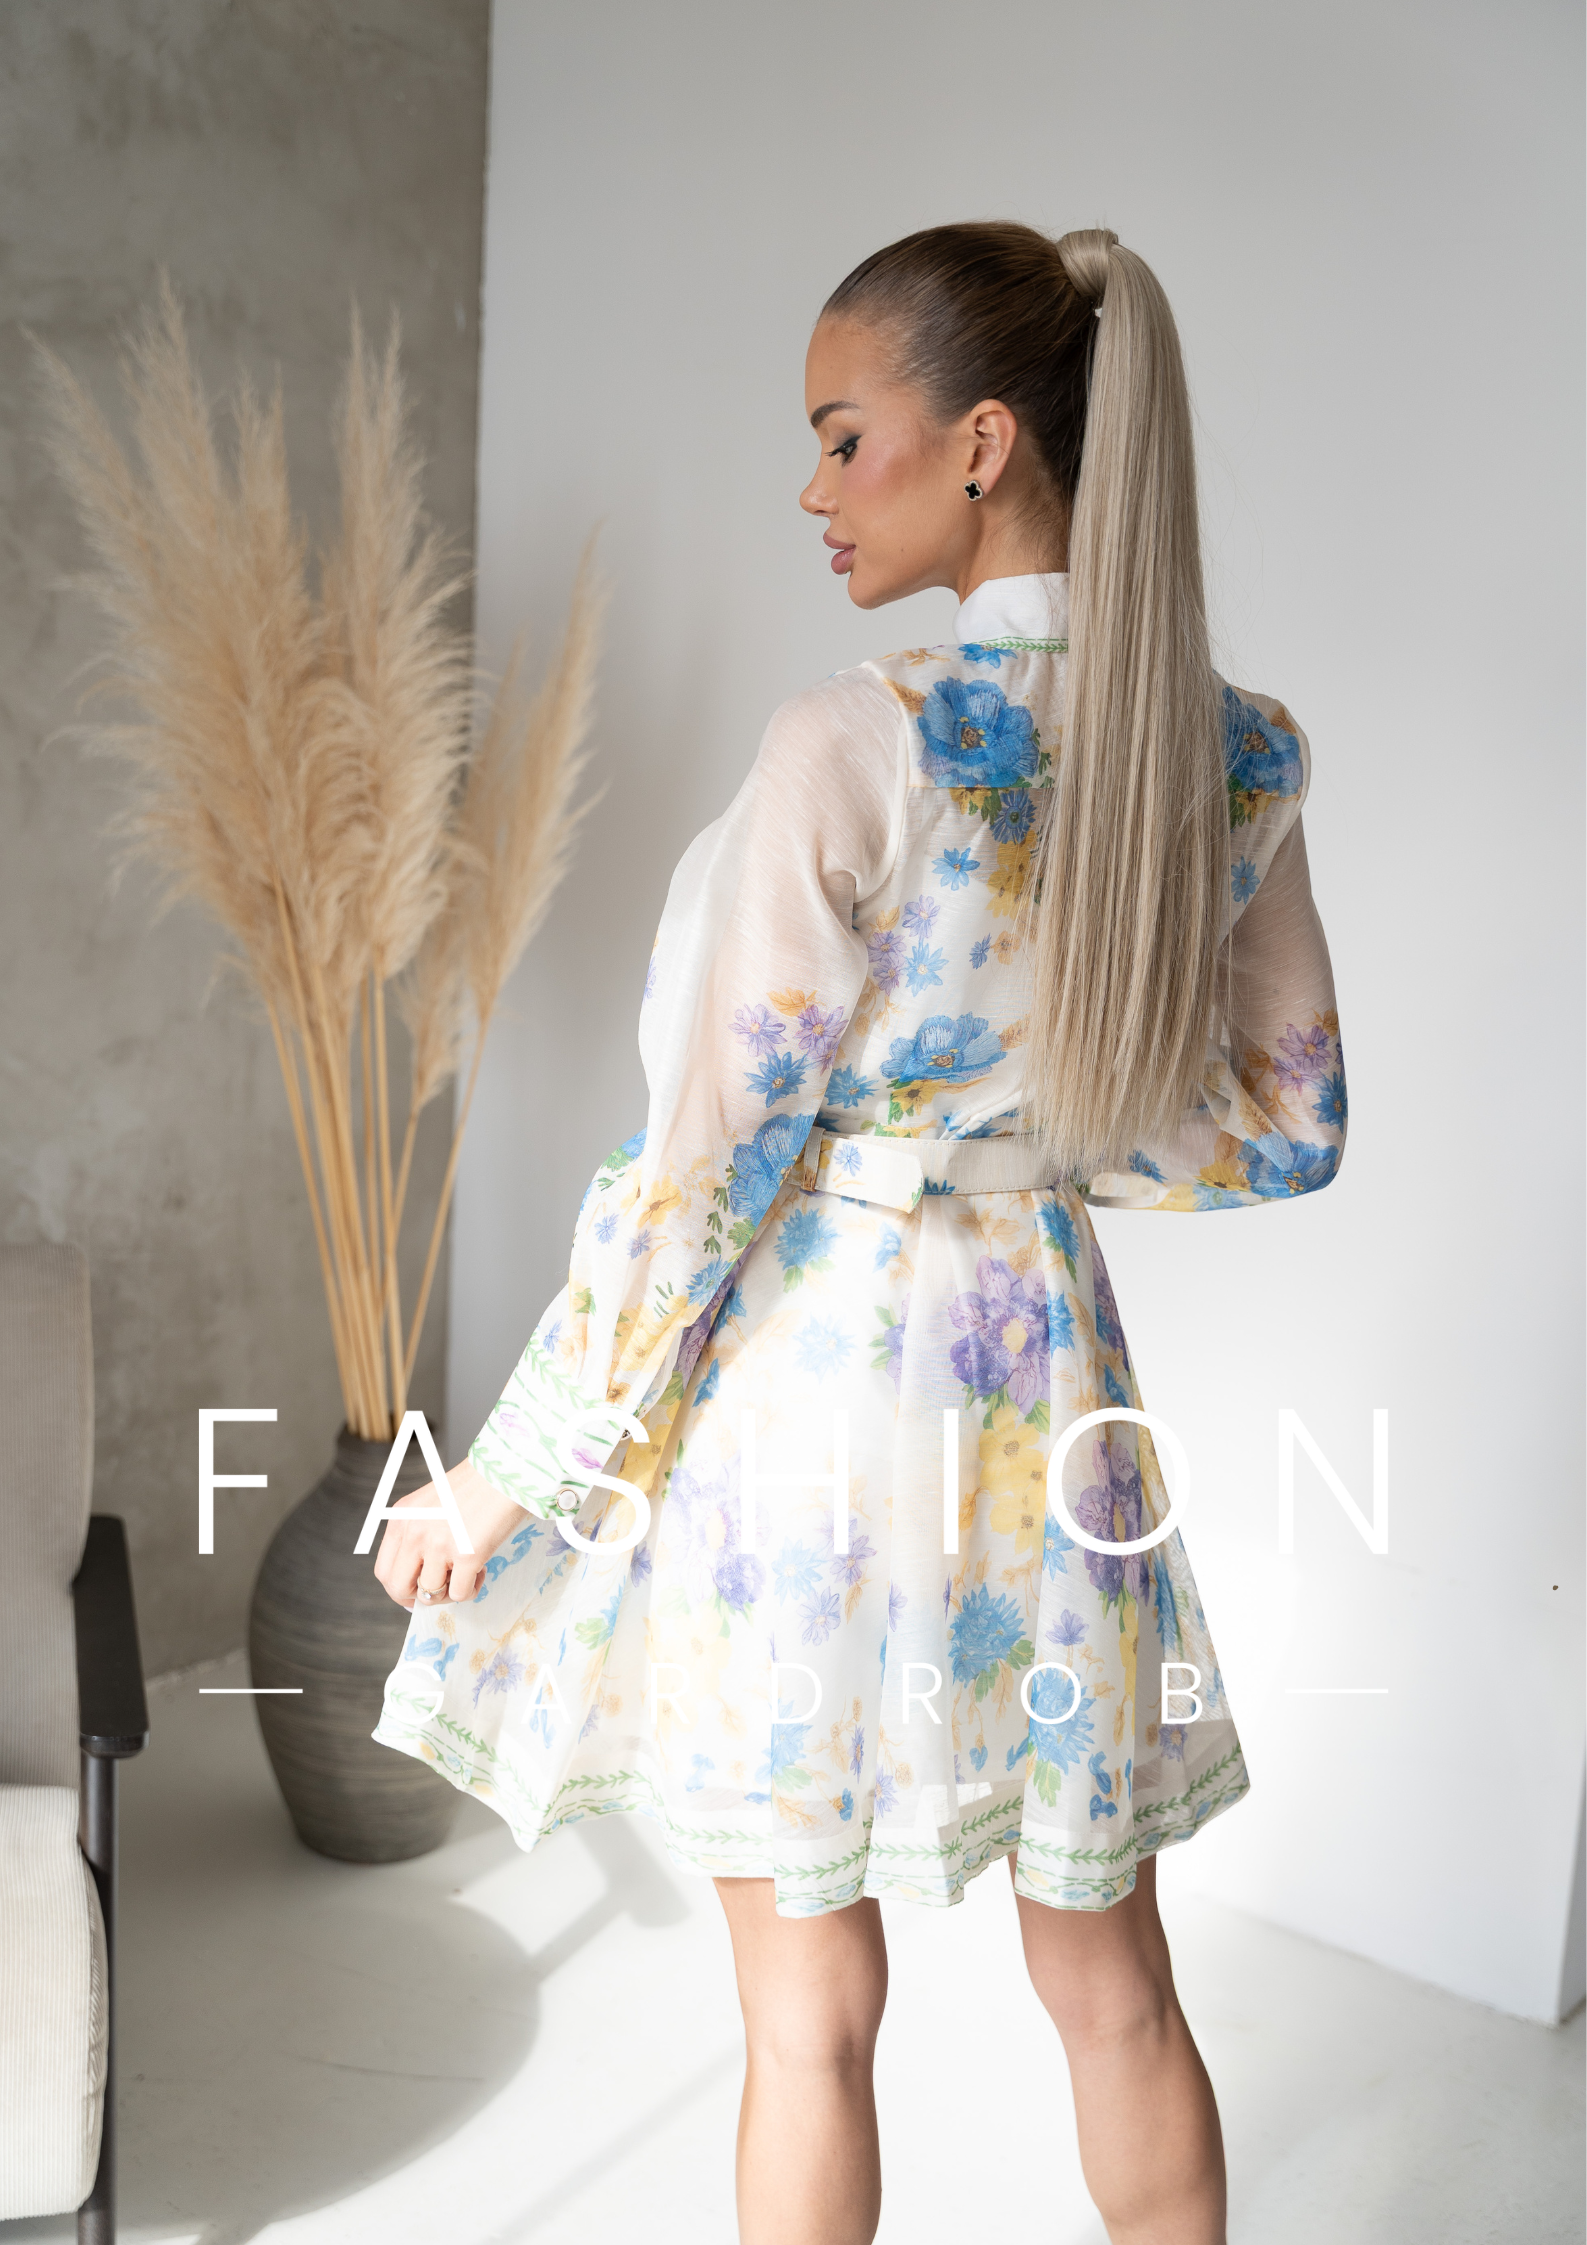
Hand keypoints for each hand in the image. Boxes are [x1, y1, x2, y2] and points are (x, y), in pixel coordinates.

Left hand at [373, 1453, 527, 1610]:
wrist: (505, 1472)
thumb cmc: (474, 1486)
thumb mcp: (430, 1505)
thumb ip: (418, 1536)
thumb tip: (417, 1582)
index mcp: (401, 1518)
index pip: (384, 1570)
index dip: (398, 1588)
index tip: (414, 1592)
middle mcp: (415, 1532)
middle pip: (398, 1587)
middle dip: (417, 1598)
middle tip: (439, 1591)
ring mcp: (439, 1545)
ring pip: (430, 1595)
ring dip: (449, 1592)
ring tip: (466, 1572)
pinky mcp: (467, 1555)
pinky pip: (461, 1594)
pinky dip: (472, 1589)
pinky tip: (481, 1569)